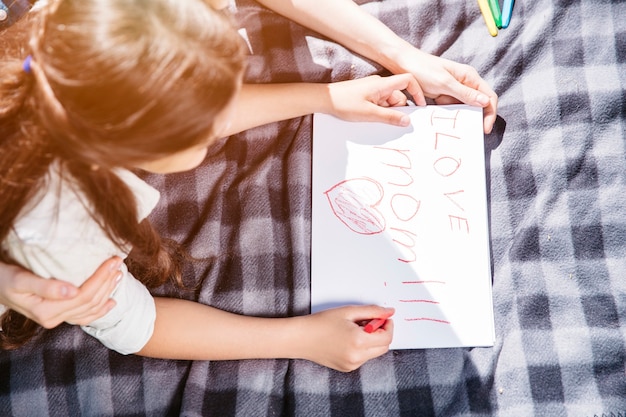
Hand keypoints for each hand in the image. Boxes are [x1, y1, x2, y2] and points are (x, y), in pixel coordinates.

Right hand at [0, 257, 121, 327]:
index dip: (101, 277)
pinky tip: (111, 301)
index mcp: (46, 311)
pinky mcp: (57, 315)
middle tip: (119, 262)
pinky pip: (84, 316)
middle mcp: (53, 319)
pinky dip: (100, 308)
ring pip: (90, 309)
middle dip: (107, 281)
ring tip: (119, 274)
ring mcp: (56, 319)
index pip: (84, 294)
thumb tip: (71, 291)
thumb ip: (45, 287)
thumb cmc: (2, 279)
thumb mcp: (19, 280)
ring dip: (107, 292)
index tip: (113, 259)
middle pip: (90, 301)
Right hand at [297, 305, 394, 371]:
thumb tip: (389, 312)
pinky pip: (363, 358)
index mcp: (359, 341)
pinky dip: (362, 348)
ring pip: (374, 353)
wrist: (301, 338)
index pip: (387, 337)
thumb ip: (372, 311)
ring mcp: (352, 365)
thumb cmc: (321, 323)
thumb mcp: (348, 312)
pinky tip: (348, 339)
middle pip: (383, 347)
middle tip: (371, 322)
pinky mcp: (347, 368)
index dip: (388, 326)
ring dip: (371, 341)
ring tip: (355, 329)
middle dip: (382, 334)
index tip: (384, 318)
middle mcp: (357, 357)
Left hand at [326, 74, 423, 126]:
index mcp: (382, 84)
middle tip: (391, 122)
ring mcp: (372, 90)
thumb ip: (390, 117)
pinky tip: (370, 118)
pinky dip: (379, 112)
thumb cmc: (343, 103)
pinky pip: (379, 103)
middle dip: (398, 110)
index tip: (420, 106)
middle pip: (399, 95)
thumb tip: (407, 121)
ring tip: (374, 120)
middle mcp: (379, 85)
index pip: (408, 81)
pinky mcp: (366, 95)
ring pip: (389, 102)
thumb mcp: (369, 114)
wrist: (324, 99)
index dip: (417, 92)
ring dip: (387, 113)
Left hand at [391, 49, 497, 133]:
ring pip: (464, 108)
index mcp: (470, 77)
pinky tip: (445, 122)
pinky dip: (449, 115)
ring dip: (462, 117)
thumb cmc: (423, 69)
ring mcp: (454, 90)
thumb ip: (465, 93)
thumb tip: (485, 102)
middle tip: (471, 133)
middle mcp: (465, 83)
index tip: (484, 128)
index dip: (490, 113)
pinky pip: (451, 108)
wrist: (402, 64)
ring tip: (457, 129)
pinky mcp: (443, 95)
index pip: (489, 96)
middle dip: (477, 117)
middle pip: (478, 103)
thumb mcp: (445, 83)